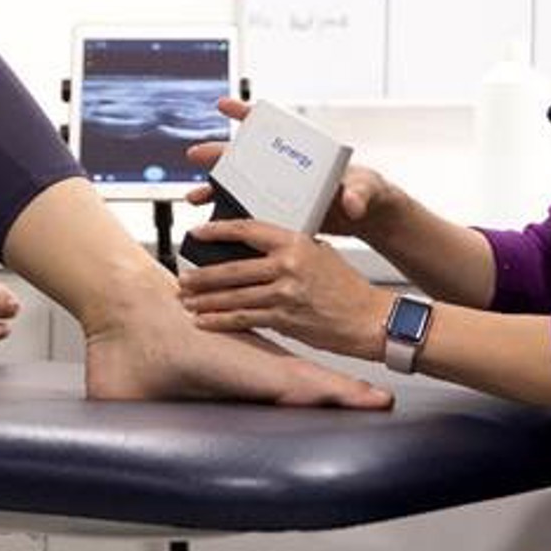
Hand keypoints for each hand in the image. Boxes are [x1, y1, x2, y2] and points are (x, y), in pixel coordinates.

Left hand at [176, 219, 390, 362]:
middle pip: (232, 268)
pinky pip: (245, 319)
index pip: (247, 229)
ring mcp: (285, 293)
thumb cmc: (345, 286)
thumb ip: (288, 249)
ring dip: (205, 300)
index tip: (196, 233)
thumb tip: (255, 248)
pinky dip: (220, 320)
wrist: (368, 318)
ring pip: (234, 296)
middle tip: (182, 279)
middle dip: (201, 276)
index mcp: (295, 242)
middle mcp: (288, 264)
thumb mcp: (319, 253)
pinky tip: (204, 321)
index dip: (217, 231)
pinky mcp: (285, 319)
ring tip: (186, 301)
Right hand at [184, 97, 406, 241]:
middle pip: (246, 157)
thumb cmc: (368, 192)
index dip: (246, 114)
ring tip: (195, 197)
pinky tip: (213, 226)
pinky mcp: (279, 216)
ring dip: (215, 190)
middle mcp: (286, 170)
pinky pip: (248, 214)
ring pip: (240, 188)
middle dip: (218, 154)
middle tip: (195, 153)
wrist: (368, 219)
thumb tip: (351, 202)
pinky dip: (228, 219)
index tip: (223, 104)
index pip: (272, 127)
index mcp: (303, 153)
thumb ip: (358, 192)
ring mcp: (280, 193)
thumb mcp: (366, 187)